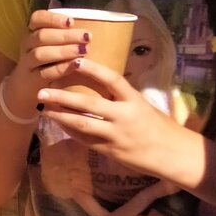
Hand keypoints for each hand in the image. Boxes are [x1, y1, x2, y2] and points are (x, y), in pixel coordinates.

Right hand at [2, 8, 93, 117]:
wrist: (24, 90)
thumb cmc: (46, 63)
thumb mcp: (49, 47)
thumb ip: (64, 36)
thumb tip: (94, 23)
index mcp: (32, 33)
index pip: (37, 19)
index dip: (53, 18)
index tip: (72, 21)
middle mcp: (27, 47)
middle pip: (41, 36)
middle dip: (65, 35)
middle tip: (86, 37)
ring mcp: (28, 64)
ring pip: (40, 54)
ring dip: (63, 51)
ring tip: (83, 51)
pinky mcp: (32, 81)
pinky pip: (44, 73)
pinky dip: (60, 68)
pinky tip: (75, 65)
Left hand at [36, 58, 188, 179]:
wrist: (172, 154)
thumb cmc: (158, 126)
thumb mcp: (143, 106)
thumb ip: (122, 97)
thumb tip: (99, 83)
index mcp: (134, 100)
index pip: (111, 79)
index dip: (92, 69)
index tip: (73, 60)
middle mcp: (124, 116)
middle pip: (88, 104)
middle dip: (62, 97)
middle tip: (42, 90)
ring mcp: (116, 135)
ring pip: (82, 124)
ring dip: (60, 116)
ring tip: (43, 108)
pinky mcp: (110, 151)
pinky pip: (85, 140)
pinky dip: (70, 131)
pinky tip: (58, 124)